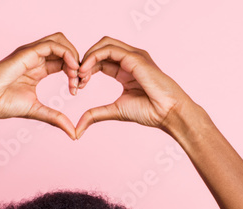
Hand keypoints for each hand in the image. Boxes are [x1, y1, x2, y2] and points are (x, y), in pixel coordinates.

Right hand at [0, 33, 80, 139]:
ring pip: (60, 40)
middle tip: (81, 81)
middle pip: (65, 47)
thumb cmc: (2, 104)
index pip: (64, 61)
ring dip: (74, 56)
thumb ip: (56, 118)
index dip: (76, 72)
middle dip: (78, 62)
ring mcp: (31, 53)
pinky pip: (53, 45)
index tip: (78, 89)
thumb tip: (74, 133)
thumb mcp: (37, 111)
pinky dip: (67, 54)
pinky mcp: (27, 52)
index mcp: (38, 69)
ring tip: (77, 75)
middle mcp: (35, 57)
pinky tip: (71, 70)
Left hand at [74, 36, 193, 138]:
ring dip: (88, 57)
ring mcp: (134, 56)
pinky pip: (110, 49)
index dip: (86, 69)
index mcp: (125, 70)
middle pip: (101, 48)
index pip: (101, 60)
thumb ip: (95, 115)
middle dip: (85, 60)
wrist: (167, 113)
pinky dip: (94, 57)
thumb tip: (77, 130)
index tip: (77, 85)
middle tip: (75, 78)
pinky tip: (86, 72)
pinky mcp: (135, 58)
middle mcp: (130, 59)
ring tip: (79, 74)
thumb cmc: (149, 112)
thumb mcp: (114, 111)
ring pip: (104, 44)